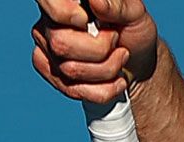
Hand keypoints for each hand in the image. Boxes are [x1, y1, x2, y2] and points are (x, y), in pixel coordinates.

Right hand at [31, 0, 158, 103]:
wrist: (137, 60)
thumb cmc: (132, 30)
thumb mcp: (134, 13)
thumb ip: (116, 6)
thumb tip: (96, 1)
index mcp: (66, 1)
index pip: (49, 2)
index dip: (68, 15)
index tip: (88, 19)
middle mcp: (49, 21)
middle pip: (60, 44)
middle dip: (100, 50)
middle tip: (116, 41)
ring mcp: (47, 48)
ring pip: (70, 70)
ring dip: (107, 70)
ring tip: (120, 58)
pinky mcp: (51, 72)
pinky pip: (73, 90)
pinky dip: (103, 90)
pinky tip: (115, 80)